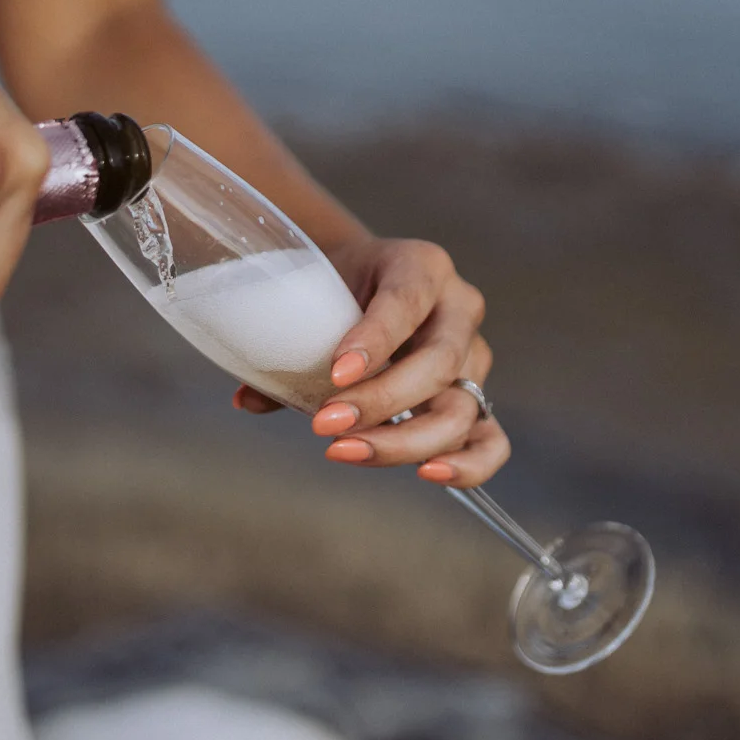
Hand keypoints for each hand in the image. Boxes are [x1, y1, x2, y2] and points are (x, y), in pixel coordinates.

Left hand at [231, 238, 508, 485]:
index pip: (406, 301)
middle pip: (438, 362)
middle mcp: (460, 307)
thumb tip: (248, 401)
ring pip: (461, 407)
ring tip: (346, 452)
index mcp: (421, 265)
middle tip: (325, 426)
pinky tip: (428, 474)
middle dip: (381, 400)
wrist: (361, 289)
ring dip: (405, 440)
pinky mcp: (478, 400)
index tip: (336, 374)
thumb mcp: (311, 298)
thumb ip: (284, 347)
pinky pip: (491, 440)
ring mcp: (475, 357)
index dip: (375, 340)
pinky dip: (468, 464)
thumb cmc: (333, 292)